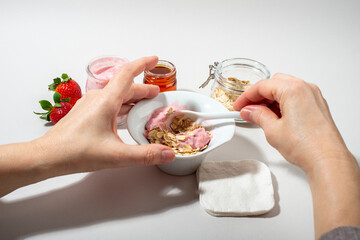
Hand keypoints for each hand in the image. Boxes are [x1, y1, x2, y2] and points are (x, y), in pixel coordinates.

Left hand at [35, 56, 174, 176]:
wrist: (48, 156)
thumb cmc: (75, 152)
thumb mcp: (116, 155)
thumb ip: (145, 154)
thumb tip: (168, 153)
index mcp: (106, 101)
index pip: (127, 74)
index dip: (143, 64)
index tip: (155, 60)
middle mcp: (97, 99)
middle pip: (124, 87)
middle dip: (142, 89)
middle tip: (156, 93)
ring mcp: (90, 105)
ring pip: (115, 95)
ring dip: (132, 98)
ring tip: (144, 104)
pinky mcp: (86, 114)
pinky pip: (107, 103)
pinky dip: (120, 106)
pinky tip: (124, 117)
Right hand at [234, 73, 359, 237]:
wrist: (327, 160)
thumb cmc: (307, 146)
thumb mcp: (273, 130)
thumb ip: (258, 116)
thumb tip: (249, 111)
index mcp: (293, 90)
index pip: (263, 86)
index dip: (247, 96)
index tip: (239, 105)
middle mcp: (305, 89)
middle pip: (275, 83)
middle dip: (259, 95)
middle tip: (248, 109)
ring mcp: (313, 97)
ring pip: (285, 89)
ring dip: (271, 99)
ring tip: (260, 115)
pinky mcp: (317, 106)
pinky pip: (296, 96)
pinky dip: (283, 102)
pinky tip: (274, 116)